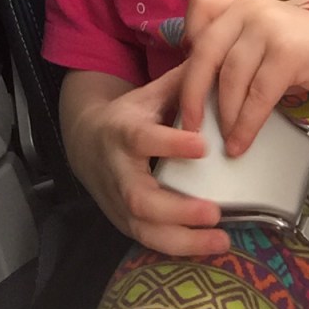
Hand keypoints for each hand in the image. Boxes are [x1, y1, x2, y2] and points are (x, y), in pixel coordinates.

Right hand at [61, 66, 229, 255]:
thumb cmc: (129, 116)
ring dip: (182, 241)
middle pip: (140, 198)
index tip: (203, 145)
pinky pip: (149, 242)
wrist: (86, 142)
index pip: (143, 139)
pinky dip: (178, 249)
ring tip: (221, 240)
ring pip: (144, 229)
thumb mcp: (149, 94)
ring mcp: (118, 201)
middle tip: (214, 211)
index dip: (170, 143)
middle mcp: (118, 171)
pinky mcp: (124, 222)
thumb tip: (218, 58)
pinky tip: (209, 247)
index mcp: (123, 132)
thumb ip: (182, 82)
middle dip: (177, 210)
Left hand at [181, 0, 308, 154]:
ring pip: (230, 78)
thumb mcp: (266, 39)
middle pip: (205, 51)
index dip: (188, 43)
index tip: (193, 77)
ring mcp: (269, 28)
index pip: (198, 11)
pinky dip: (246, 124)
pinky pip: (257, 96)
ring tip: (224, 140)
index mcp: (241, 4)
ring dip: (224, 116)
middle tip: (189, 125)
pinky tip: (242, 143)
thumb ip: (235, 50)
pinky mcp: (288, 53)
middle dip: (192, 93)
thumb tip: (197, 90)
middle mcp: (250, 9)